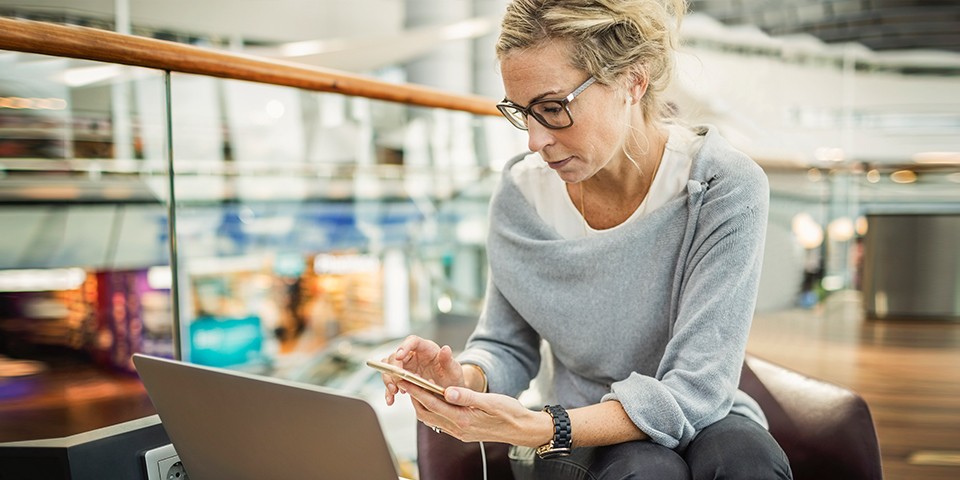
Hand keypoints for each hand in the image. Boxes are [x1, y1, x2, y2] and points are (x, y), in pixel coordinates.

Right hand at [379, 335, 463, 405]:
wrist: (451, 394)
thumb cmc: (453, 379)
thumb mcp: (454, 371)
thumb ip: (449, 360)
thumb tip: (445, 348)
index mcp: (427, 349)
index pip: (413, 341)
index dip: (404, 347)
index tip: (399, 357)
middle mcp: (415, 355)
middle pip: (396, 355)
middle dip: (393, 368)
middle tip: (396, 382)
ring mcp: (407, 366)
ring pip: (390, 367)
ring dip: (389, 379)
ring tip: (394, 392)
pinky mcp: (403, 378)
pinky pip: (391, 381)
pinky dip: (389, 390)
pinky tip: (391, 400)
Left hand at [404, 383, 550, 447]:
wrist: (522, 429)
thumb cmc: (510, 412)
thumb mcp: (490, 401)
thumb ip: (467, 397)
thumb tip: (447, 391)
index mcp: (463, 419)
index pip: (432, 403)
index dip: (416, 390)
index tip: (405, 380)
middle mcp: (458, 428)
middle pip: (426, 413)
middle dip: (413, 397)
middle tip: (404, 381)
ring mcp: (459, 432)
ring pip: (432, 418)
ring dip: (421, 404)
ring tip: (414, 389)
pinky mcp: (462, 432)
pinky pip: (440, 422)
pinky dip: (431, 410)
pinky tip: (432, 401)